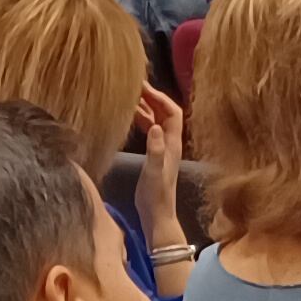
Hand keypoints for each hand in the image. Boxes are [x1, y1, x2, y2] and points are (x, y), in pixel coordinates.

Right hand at [133, 84, 186, 232]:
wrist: (156, 215)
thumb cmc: (155, 195)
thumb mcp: (153, 172)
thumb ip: (155, 150)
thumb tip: (156, 126)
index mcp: (172, 143)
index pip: (172, 111)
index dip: (160, 97)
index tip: (144, 87)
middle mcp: (169, 142)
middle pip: (164, 112)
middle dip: (152, 97)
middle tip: (134, 86)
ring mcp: (162, 148)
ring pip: (156, 120)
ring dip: (145, 107)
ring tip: (129, 97)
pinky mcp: (153, 155)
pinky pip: (149, 130)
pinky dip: (141, 120)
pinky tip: (129, 116)